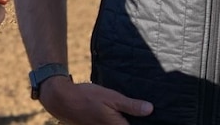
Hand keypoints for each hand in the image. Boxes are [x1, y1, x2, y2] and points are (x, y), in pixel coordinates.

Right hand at [38, 75, 153, 124]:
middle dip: (136, 121)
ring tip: (133, 114)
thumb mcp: (111, 97)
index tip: (156, 120)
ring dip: (126, 121)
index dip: (145, 123)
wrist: (63, 100)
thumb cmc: (87, 97)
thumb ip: (131, 105)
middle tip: (142, 114)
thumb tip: (150, 109)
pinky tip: (119, 115)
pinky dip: (117, 121)